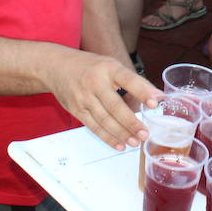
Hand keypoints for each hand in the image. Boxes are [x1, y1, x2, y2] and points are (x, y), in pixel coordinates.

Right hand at [42, 49, 161, 149]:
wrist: (56, 66)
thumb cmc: (90, 67)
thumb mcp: (110, 66)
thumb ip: (131, 81)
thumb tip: (156, 97)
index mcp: (108, 68)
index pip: (128, 79)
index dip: (142, 91)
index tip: (155, 102)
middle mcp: (95, 83)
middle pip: (115, 106)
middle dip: (131, 122)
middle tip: (145, 133)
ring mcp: (84, 98)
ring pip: (104, 120)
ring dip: (121, 134)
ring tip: (135, 142)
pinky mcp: (76, 110)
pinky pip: (94, 127)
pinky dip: (107, 137)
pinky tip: (120, 144)